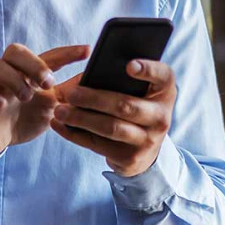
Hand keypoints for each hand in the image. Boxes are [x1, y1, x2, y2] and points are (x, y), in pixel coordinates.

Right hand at [0, 43, 90, 156]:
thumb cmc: (25, 118)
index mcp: (29, 73)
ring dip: (12, 78)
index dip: (67, 53)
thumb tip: (95, 82)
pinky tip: (0, 104)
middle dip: (33, 63)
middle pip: (14, 51)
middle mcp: (9, 74)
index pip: (48, 56)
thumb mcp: (52, 107)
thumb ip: (70, 94)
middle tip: (48, 83)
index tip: (87, 51)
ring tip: (26, 96)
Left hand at [50, 59, 176, 175]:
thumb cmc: (135, 107)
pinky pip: (98, 145)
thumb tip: (88, 73)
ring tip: (59, 110)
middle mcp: (161, 116)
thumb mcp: (140, 92)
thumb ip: (123, 80)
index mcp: (165, 92)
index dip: (147, 69)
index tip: (128, 65)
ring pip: (110, 128)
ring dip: (81, 118)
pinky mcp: (130, 158)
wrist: (145, 150)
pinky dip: (74, 134)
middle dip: (95, 99)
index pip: (163, 76)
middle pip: (126, 105)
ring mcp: (147, 140)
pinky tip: (59, 125)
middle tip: (70, 93)